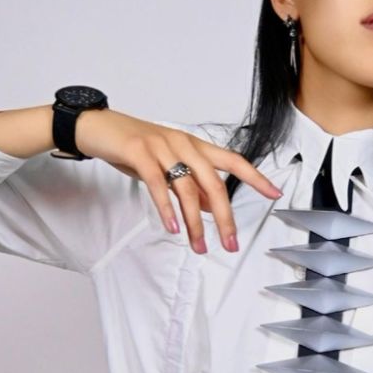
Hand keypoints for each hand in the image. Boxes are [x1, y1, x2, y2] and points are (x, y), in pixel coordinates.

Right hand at [77, 109, 282, 254]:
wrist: (97, 126)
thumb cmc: (133, 147)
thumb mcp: (167, 165)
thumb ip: (191, 184)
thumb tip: (213, 208)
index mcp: (195, 146)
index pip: (233, 161)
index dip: (255, 178)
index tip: (274, 194)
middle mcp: (183, 144)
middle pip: (214, 183)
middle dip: (226, 217)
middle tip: (230, 243)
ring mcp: (162, 147)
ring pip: (188, 189)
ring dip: (195, 223)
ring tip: (198, 246)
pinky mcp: (140, 152)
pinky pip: (159, 184)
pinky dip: (167, 208)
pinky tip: (173, 227)